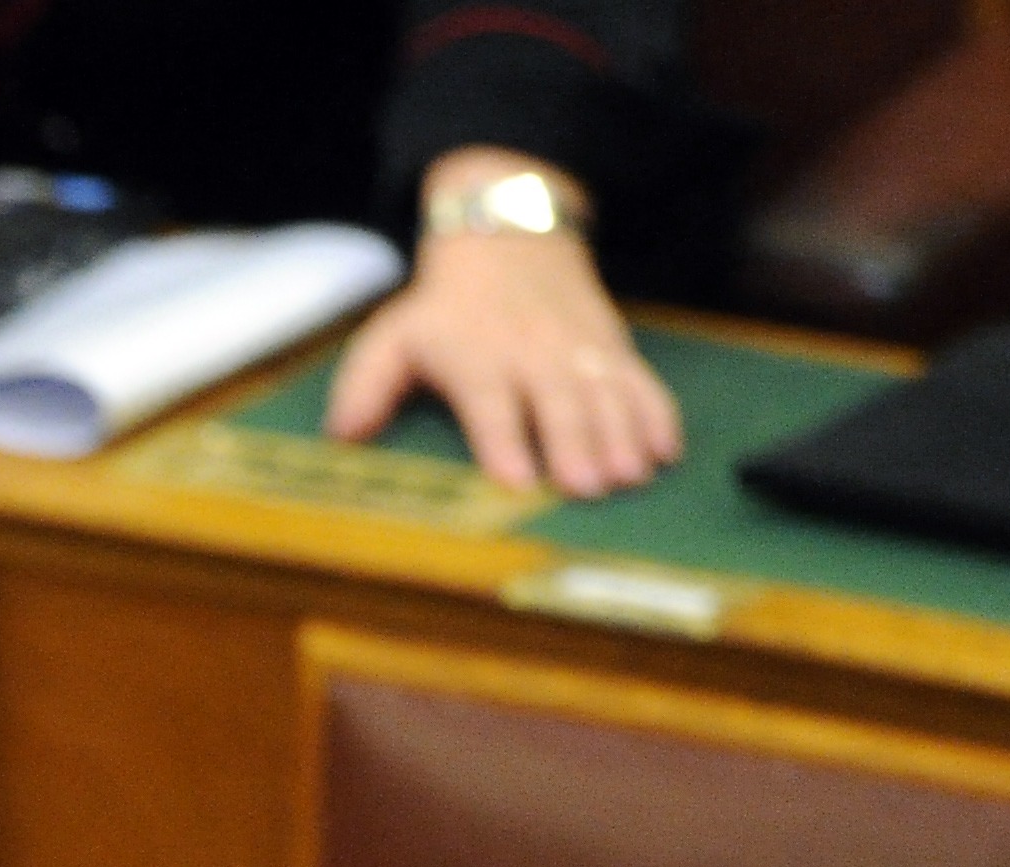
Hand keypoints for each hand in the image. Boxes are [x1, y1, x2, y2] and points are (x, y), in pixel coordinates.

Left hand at [324, 154, 681, 499]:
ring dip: (621, 437)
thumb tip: (342, 437)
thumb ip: (365, 387)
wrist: (508, 236)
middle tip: (587, 487)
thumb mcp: (393, 336)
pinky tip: (668, 450)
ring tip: (630, 477)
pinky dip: (658, 414)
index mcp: (477, 358)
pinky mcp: (611, 346)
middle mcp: (533, 354)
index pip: (491, 406)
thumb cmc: (444, 306)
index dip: (504, 443)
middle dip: (574, 446)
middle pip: (558, 404)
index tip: (517, 481)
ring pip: (606, 395)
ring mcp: (579, 350)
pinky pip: (641, 380)